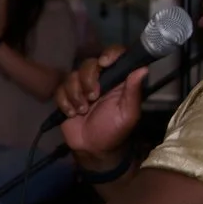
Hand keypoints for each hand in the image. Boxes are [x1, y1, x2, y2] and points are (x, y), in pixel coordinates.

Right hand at [57, 47, 144, 166]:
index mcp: (117, 79)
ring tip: (82, 111)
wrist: (93, 149)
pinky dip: (64, 102)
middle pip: (89, 64)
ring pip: (72, 76)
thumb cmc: (114, 131)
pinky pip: (60, 90)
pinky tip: (72, 114)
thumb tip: (143, 69)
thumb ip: (133, 92)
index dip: (109, 54)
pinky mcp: (66, 96)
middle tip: (92, 98)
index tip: (104, 64)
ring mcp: (81, 87)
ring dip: (75, 94)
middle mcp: (100, 79)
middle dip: (88, 81)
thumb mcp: (128, 114)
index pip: (115, 55)